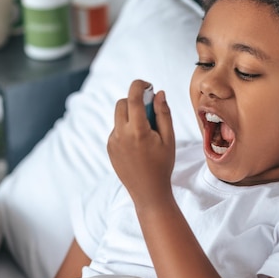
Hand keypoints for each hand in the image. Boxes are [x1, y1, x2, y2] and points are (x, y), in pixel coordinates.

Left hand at [107, 80, 174, 206]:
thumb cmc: (162, 165)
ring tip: (146, 131)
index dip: (139, 86)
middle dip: (135, 101)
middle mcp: (121, 134)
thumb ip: (164, 114)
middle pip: (122, 103)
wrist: (148, 192)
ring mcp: (112, 142)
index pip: (133, 98)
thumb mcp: (169, 139)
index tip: (148, 85)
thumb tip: (159, 93)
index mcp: (137, 131)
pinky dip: (126, 128)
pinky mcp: (109, 148)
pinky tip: (138, 144)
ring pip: (118, 116)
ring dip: (130, 115)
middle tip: (151, 109)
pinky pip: (116, 129)